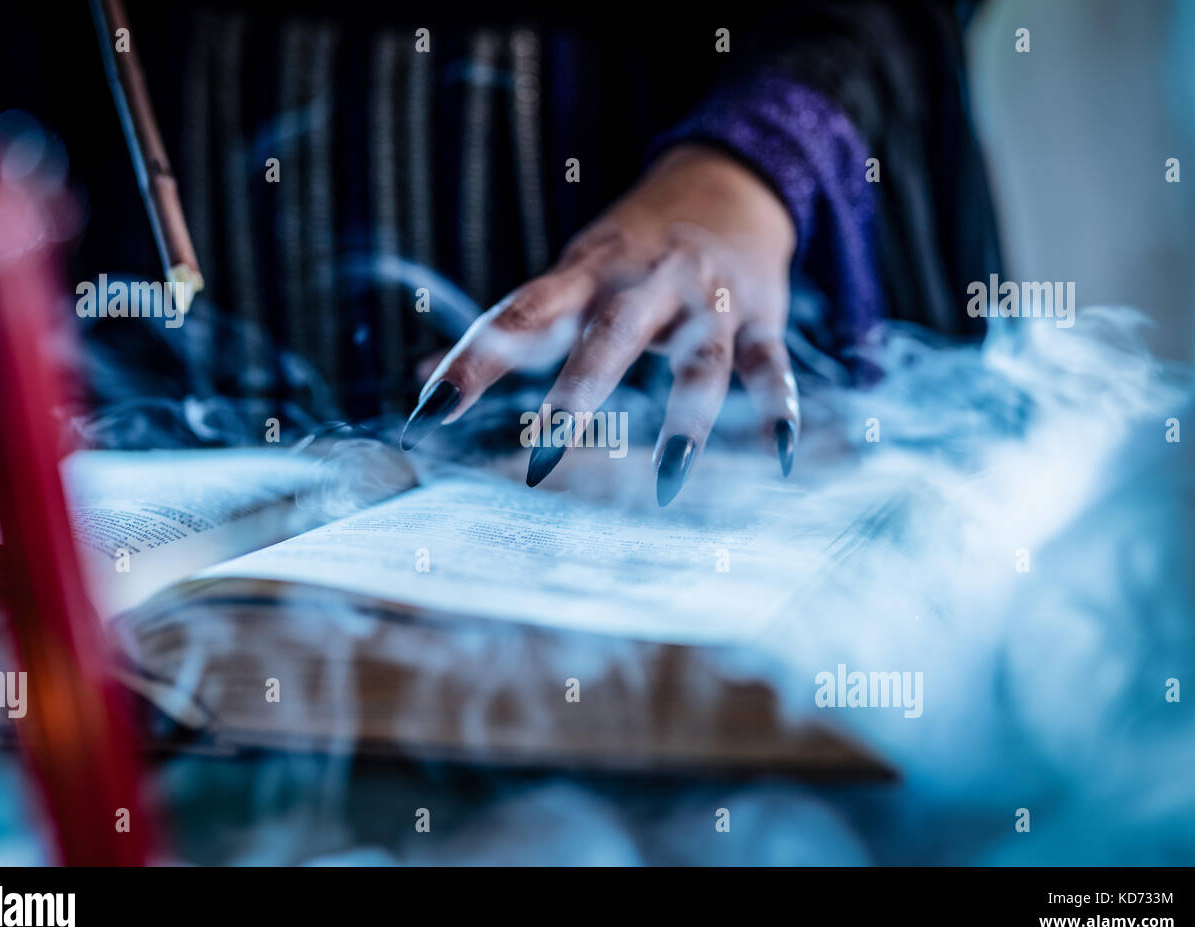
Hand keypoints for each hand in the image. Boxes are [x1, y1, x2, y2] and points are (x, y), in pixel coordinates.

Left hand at [400, 144, 800, 504]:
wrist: (730, 181)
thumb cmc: (630, 248)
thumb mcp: (568, 272)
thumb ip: (507, 329)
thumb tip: (416, 375)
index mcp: (587, 271)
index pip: (523, 312)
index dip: (476, 357)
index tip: (431, 408)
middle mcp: (646, 281)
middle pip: (610, 334)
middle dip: (578, 392)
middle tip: (540, 454)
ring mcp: (707, 299)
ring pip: (699, 357)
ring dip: (687, 416)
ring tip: (667, 478)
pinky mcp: (760, 316)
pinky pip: (770, 363)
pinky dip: (777, 405)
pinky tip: (776, 452)